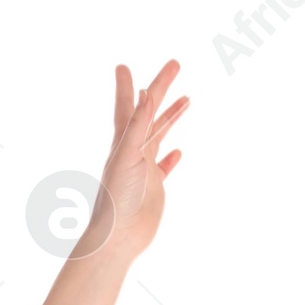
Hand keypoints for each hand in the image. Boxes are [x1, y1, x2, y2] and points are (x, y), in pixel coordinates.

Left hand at [79, 59, 187, 262]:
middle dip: (161, 89)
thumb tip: (145, 92)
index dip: (127, 86)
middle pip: (149, 113)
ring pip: (159, 136)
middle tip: (175, 65)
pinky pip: (163, 168)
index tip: (123, 66)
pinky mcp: (153, 189)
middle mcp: (133, 152)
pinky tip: (178, 153)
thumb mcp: (128, 155)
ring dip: (170, 117)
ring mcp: (143, 170)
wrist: (117, 239)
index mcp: (124, 143)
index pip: (128, 106)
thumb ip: (137, 125)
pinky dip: (171, 158)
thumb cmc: (117, 199)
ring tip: (187, 100)